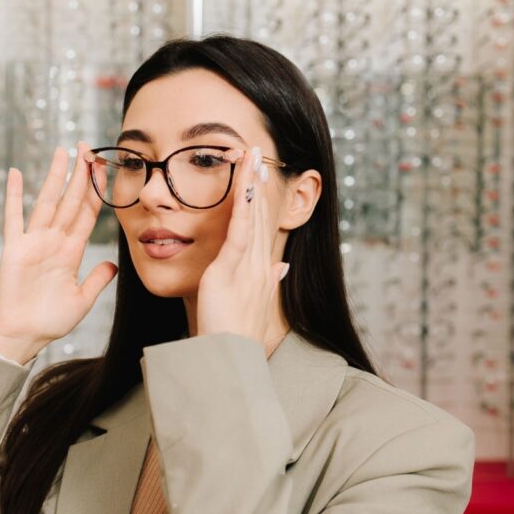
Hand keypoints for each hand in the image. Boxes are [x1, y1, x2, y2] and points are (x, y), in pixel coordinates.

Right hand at [0, 142, 117, 363]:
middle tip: (88, 147)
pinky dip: (14, 196)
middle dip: (81, 175)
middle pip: (71, 201)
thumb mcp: (82, 301)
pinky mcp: (15, 249)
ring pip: (48, 202)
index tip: (105, 168)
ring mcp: (34, 243)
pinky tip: (17, 174)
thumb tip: (114, 264)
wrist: (22, 336)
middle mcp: (54, 242)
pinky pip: (14, 218)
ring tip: (63, 152)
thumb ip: (96, 280)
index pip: (88, 214)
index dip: (97, 191)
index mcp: (71, 252)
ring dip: (55, 177)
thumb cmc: (49, 322)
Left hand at [195, 145, 289, 355]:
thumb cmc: (235, 338)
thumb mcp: (254, 305)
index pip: (263, 228)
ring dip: (251, 185)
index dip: (262, 200)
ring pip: (253, 218)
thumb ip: (269, 282)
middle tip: (259, 153)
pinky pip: (239, 233)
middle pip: (261, 216)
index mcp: (263, 272)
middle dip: (259, 184)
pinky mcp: (230, 271)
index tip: (260, 176)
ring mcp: (248, 267)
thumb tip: (283, 266)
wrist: (230, 359)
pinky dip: (242, 207)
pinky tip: (243, 186)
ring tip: (252, 156)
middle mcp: (261, 265)